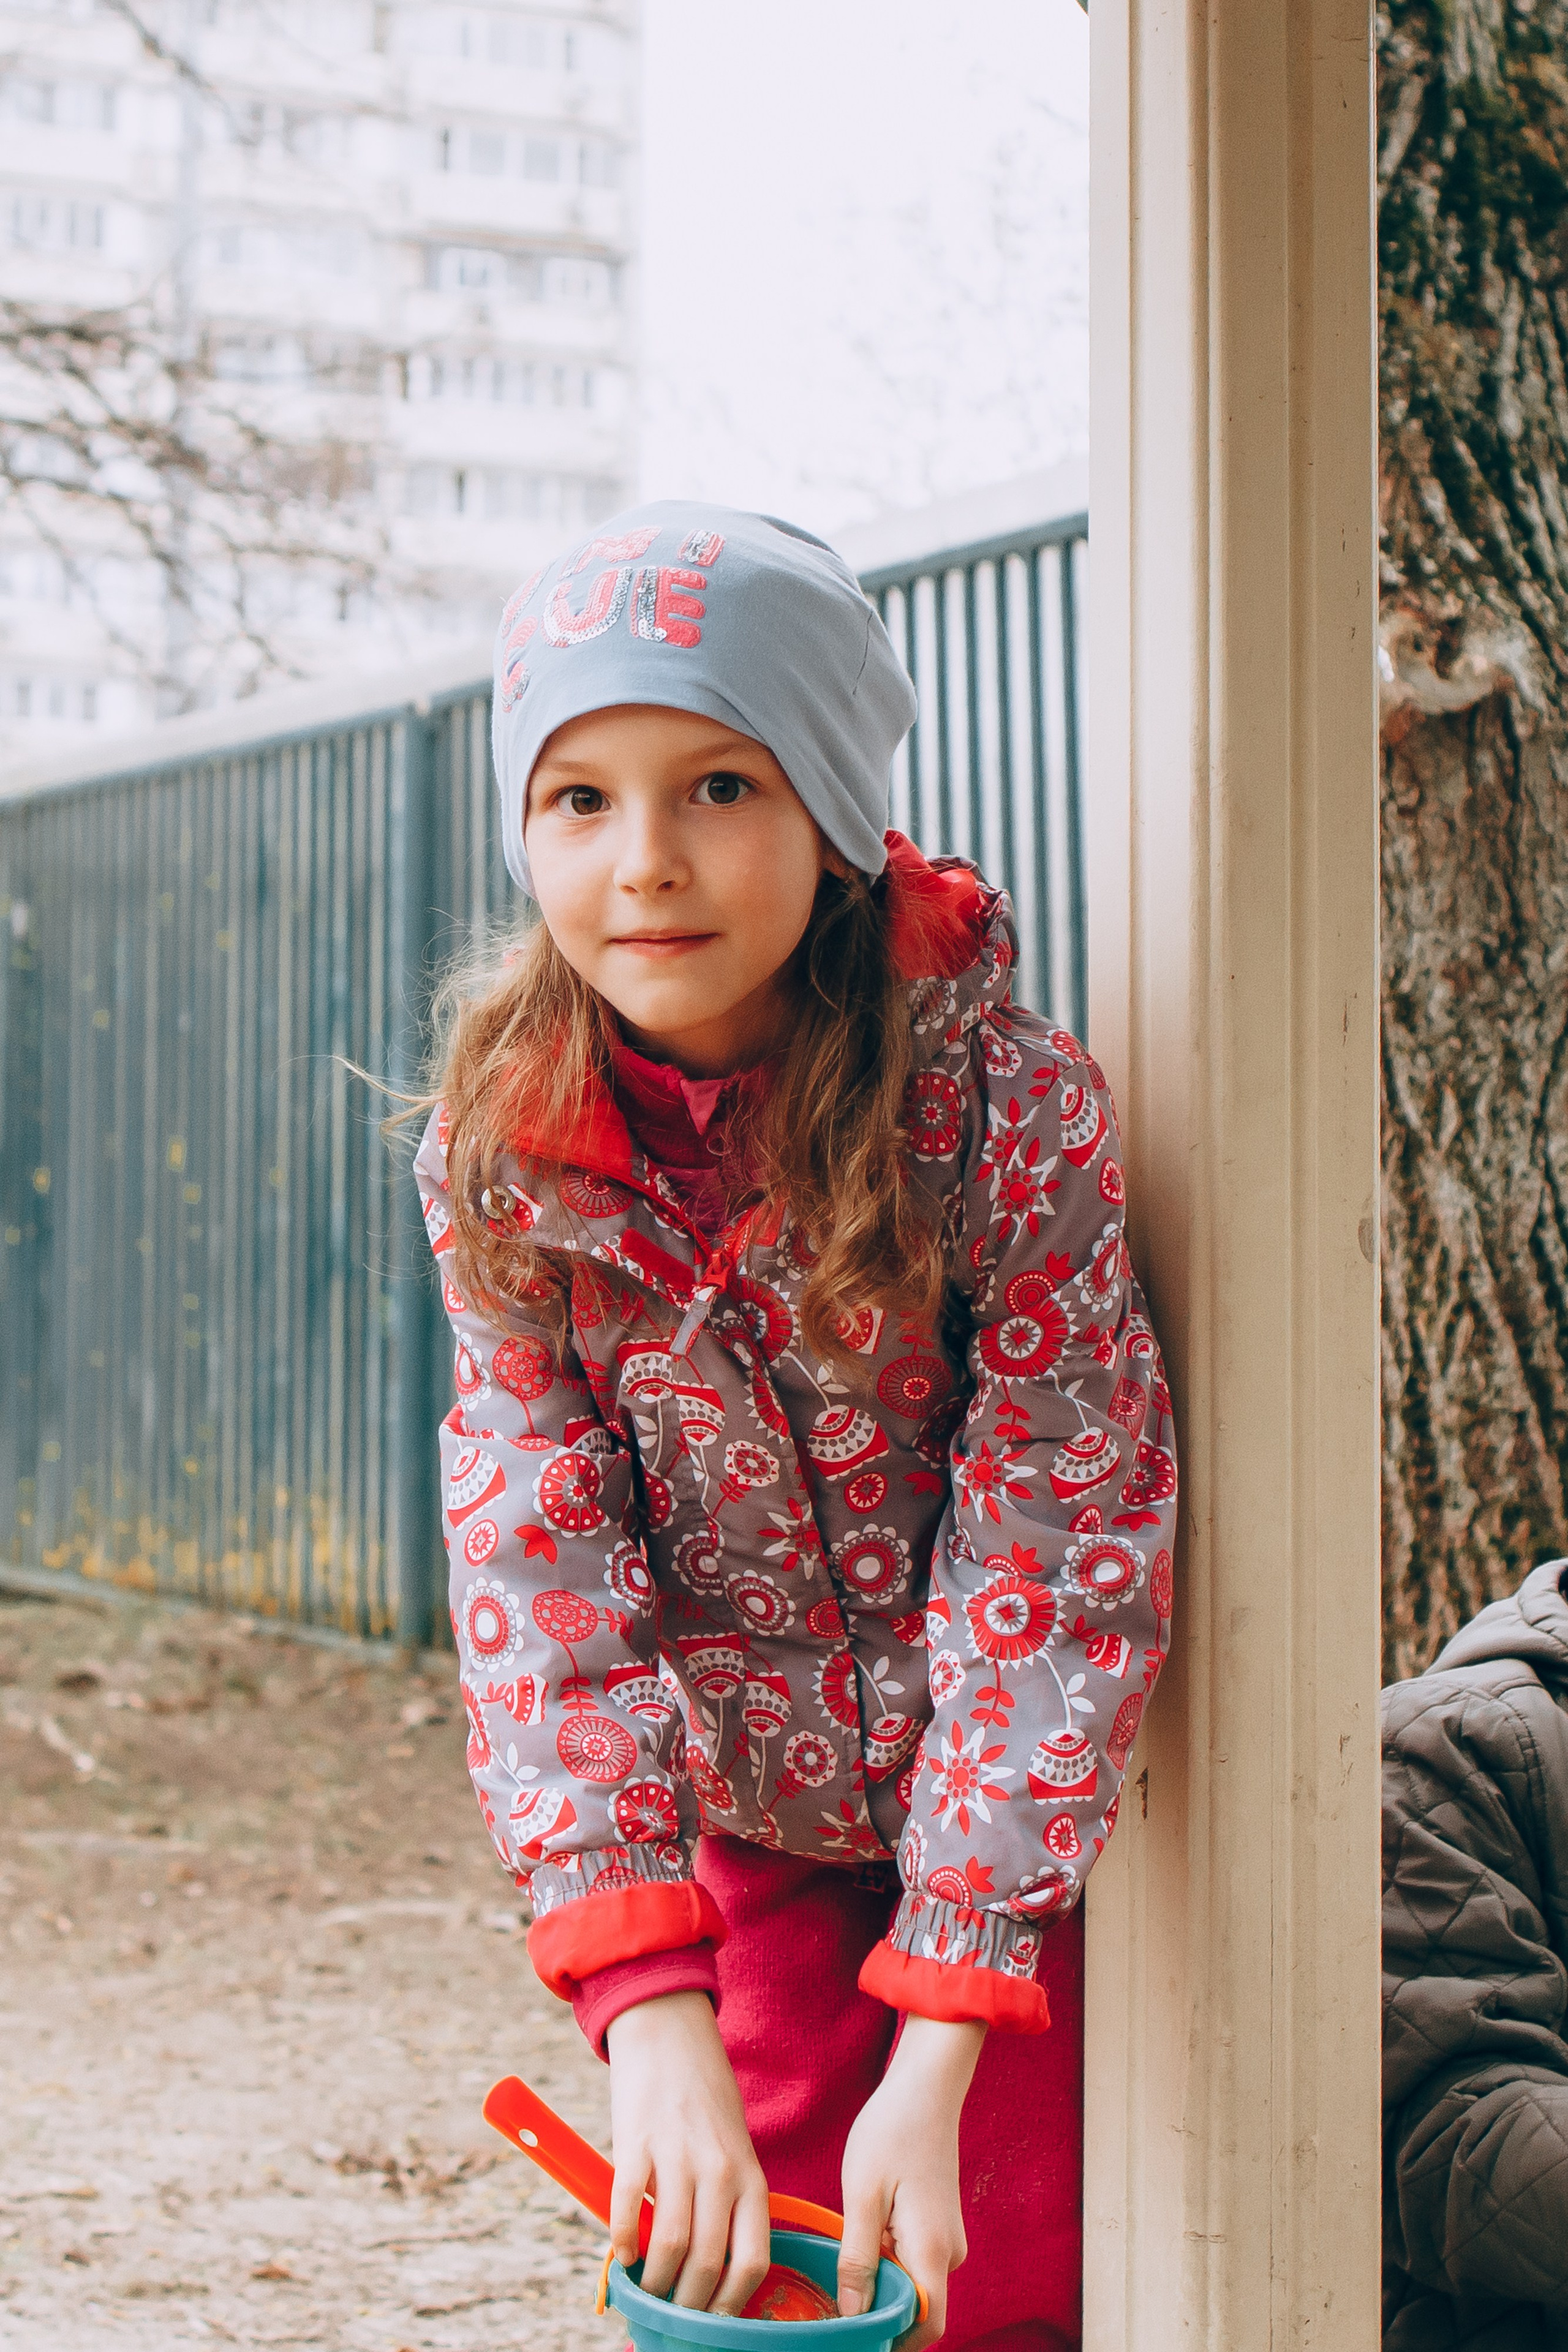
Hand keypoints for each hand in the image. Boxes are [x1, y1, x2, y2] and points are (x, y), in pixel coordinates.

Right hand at [606, 1989, 771, 2314]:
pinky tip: (623, 2253)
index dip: (731, 2303)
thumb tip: (710, 2267)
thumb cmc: (704, 2097)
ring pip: (671, 2247)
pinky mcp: (637, 2145)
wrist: (670, 2033)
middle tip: (673, 2312)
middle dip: (688, 2303)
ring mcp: (678, 2158)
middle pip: (708, 2264)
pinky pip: (629, 2210)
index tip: (713, 2319)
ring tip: (648, 2288)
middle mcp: (720, 2171)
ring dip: (656, 2281)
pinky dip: (624, 2242)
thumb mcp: (732, 2149)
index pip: (752, 2261)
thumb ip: (726, 2202)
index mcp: (750, 2175)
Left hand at [837, 2014, 984, 2350]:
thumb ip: (858, 2260)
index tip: (852, 2337)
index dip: (892, 2342)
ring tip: (840, 2270)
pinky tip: (860, 2243)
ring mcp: (947, 2239)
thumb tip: (852, 2316)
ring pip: (913, 2286)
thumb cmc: (892, 2132)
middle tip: (832, 2305)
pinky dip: (888, 2264)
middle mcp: (949, 2253)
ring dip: (881, 2286)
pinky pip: (914, 2262)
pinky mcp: (938, 2225)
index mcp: (932, 2251)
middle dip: (880, 2316)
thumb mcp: (862, 2196)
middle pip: (918, 2311)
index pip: (925, 2327)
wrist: (926, 2088)